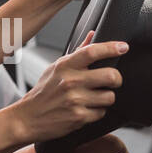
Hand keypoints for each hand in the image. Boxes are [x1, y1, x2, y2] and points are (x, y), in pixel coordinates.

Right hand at [8, 32, 125, 143]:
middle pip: (110, 75)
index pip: (92, 51)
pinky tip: (86, 109)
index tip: (123, 47)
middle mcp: (71, 82)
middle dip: (116, 79)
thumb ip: (77, 52)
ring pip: (109, 96)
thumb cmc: (43, 92)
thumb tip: (93, 34)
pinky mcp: (79, 117)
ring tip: (95, 97)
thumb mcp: (56, 68)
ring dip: (106, 97)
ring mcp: (75, 100)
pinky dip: (97, 112)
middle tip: (113, 80)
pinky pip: (102, 112)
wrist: (27, 118)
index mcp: (65, 66)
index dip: (111, 48)